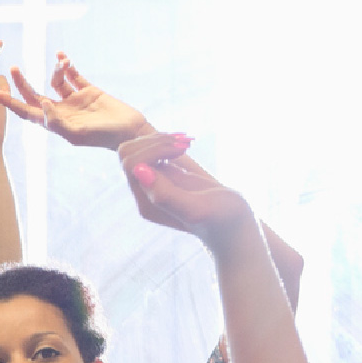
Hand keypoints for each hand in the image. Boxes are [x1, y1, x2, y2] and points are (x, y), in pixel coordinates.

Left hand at [0, 53, 151, 149]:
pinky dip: (67, 66)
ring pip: (56, 81)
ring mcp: (73, 100)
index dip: (10, 103)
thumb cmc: (101, 137)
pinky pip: (73, 75)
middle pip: (35, 95)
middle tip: (13, 67)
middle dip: (23, 83)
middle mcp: (59, 112)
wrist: (127, 130)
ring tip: (61, 62)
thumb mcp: (76, 132)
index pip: (26, 112)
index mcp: (52, 124)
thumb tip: (42, 104)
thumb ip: (56, 121)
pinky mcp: (88, 90)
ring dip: (56, 70)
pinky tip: (61, 56)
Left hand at [120, 131, 253, 246]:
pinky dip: (169, 141)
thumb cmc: (219, 218)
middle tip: (185, 143)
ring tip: (188, 142)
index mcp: (147, 203)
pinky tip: (189, 143)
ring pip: (140, 150)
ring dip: (162, 139)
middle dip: (155, 141)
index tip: (182, 149)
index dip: (154, 149)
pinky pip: (154, 151)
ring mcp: (155, 183)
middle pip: (129, 154)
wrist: (232, 223)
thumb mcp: (195, 208)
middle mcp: (146, 193)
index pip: (132, 165)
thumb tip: (139, 170)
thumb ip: (166, 194)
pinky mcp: (168, 175)